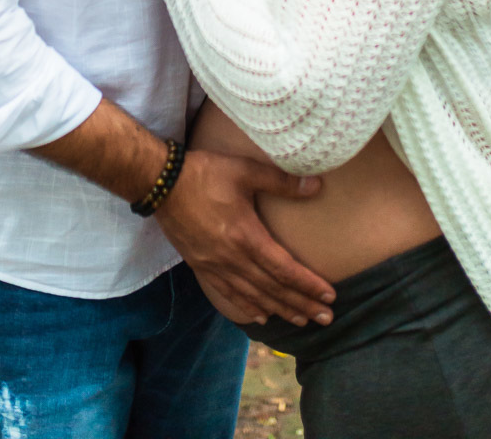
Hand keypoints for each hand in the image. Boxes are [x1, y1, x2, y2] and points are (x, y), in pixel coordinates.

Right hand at [155, 148, 334, 326]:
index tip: (330, 296)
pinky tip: (260, 316)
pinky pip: (228, 294)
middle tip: (326, 318)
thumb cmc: (205, 173)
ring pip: (253, 296)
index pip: (284, 269)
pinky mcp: (201, 266)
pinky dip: (247, 307)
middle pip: (273, 289)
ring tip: (301, 320)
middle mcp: (232, 259)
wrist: (161, 183)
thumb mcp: (245, 170)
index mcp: (246, 237)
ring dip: (280, 310)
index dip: (308, 285)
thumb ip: (280, 181)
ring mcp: (215, 266)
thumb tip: (316, 186)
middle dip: (302, 305)